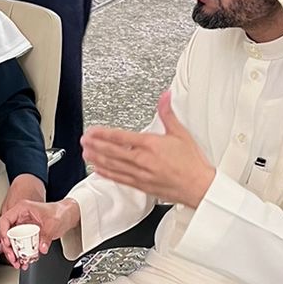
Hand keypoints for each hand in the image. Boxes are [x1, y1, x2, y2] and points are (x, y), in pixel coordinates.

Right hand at [0, 192, 80, 267]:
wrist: (67, 216)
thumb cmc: (60, 212)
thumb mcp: (53, 223)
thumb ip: (46, 236)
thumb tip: (41, 248)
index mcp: (22, 209)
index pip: (5, 220)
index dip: (4, 232)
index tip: (8, 243)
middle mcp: (20, 218)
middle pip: (7, 234)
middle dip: (8, 248)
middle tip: (13, 257)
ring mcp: (23, 227)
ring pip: (12, 242)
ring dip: (14, 254)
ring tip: (18, 262)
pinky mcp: (27, 235)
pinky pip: (20, 245)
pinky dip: (21, 254)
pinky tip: (24, 260)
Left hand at [81, 92, 214, 208]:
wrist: (199, 186)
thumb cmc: (192, 163)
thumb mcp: (181, 133)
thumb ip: (168, 114)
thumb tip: (165, 97)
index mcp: (150, 145)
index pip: (121, 137)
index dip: (103, 134)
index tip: (93, 131)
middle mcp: (143, 160)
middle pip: (112, 152)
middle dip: (95, 145)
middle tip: (84, 140)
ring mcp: (140, 174)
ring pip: (113, 166)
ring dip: (97, 159)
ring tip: (85, 153)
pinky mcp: (141, 186)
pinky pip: (119, 179)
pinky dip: (107, 174)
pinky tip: (98, 171)